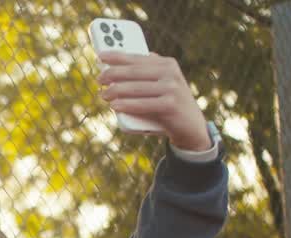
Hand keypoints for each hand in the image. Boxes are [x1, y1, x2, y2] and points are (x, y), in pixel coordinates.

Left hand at [96, 52, 210, 151]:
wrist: (191, 127)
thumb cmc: (168, 105)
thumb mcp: (161, 85)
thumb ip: (146, 74)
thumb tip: (117, 65)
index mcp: (167, 64)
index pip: (137, 58)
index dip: (117, 56)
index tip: (100, 56)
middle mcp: (171, 73)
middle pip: (134, 72)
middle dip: (113, 74)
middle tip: (99, 80)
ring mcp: (172, 88)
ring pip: (136, 88)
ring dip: (116, 91)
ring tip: (103, 95)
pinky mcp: (171, 105)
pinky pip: (143, 104)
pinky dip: (127, 105)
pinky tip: (114, 106)